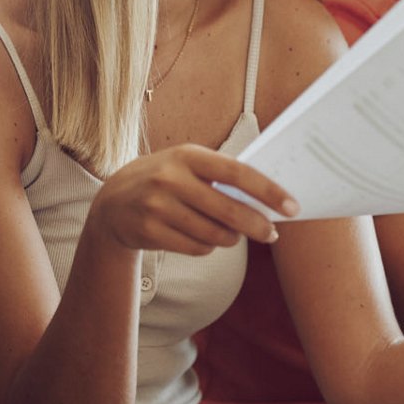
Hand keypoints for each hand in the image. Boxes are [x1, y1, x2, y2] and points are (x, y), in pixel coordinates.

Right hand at [88, 144, 297, 255]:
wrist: (112, 202)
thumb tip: (268, 199)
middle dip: (256, 225)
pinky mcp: (148, 231)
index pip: (237, 172)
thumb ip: (222, 176)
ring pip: (213, 234)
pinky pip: (196, 248)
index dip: (268, 190)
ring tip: (232, 234)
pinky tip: (204, 238)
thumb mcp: (187, 165)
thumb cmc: (165, 181)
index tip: (291, 206)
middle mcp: (170, 178)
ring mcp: (157, 205)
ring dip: (230, 238)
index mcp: (188, 155)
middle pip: (228, 209)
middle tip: (272, 233)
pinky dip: (207, 247)